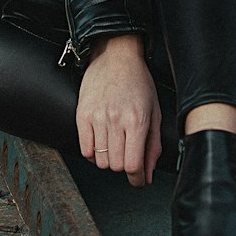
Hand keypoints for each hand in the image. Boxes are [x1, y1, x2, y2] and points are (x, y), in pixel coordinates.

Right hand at [76, 35, 160, 185]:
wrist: (116, 56)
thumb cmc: (139, 82)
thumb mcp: (154, 112)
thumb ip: (153, 146)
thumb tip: (146, 175)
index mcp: (137, 120)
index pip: (133, 165)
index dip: (137, 179)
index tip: (138, 179)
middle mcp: (116, 120)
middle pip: (116, 166)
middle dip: (124, 166)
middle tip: (128, 153)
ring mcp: (97, 118)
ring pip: (100, 161)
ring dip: (109, 159)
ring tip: (115, 144)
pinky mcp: (82, 115)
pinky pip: (84, 150)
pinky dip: (93, 152)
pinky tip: (101, 142)